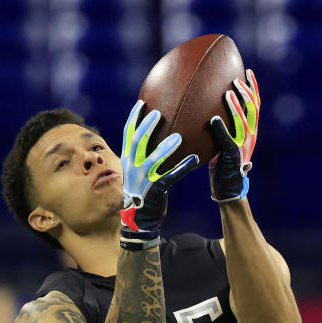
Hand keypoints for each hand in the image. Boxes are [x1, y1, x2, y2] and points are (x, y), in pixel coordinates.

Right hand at [120, 100, 198, 247]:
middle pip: (138, 141)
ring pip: (153, 159)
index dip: (134, 118)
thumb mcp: (135, 172)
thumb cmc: (141, 193)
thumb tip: (151, 138)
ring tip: (179, 136)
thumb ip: (140, 156)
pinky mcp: (156, 189)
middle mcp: (132, 167)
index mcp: (127, 160)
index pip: (128, 134)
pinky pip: (170, 176)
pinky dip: (183, 167)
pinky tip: (194, 158)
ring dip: (166, 147)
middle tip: (159, 113)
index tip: (142, 103)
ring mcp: (143, 179)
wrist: (139, 220)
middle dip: (147, 125)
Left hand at [208, 69, 259, 202]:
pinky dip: (222, 128)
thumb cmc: (221, 164)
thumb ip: (220, 127)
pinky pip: (229, 139)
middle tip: (235, 78)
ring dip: (236, 106)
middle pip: (253, 108)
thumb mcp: (222, 141)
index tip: (247, 71)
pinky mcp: (235, 156)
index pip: (256, 104)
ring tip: (228, 93)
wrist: (228, 188)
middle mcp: (251, 135)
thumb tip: (204, 110)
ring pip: (244, 121)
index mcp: (250, 130)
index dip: (254, 87)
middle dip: (246, 91)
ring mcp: (244, 146)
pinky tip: (214, 119)